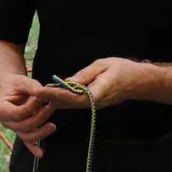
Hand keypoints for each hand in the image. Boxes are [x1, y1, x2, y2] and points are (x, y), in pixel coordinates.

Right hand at [0, 74, 55, 157]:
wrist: (11, 88)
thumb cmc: (16, 84)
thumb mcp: (22, 81)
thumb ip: (31, 87)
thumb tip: (41, 93)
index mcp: (1, 109)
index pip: (17, 114)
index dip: (31, 107)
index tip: (42, 97)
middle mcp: (6, 122)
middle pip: (23, 126)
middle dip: (39, 118)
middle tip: (51, 106)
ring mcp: (14, 128)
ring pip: (26, 137)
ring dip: (40, 133)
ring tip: (53, 125)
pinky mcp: (21, 131)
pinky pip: (27, 142)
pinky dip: (33, 148)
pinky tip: (41, 154)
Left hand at [39, 58, 156, 109]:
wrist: (140, 82)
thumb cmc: (124, 70)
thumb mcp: (103, 66)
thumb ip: (85, 75)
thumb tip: (68, 82)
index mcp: (97, 93)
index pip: (71, 96)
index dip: (54, 94)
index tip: (41, 90)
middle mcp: (94, 103)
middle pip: (68, 104)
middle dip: (49, 99)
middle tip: (31, 94)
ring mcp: (94, 106)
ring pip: (70, 105)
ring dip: (54, 101)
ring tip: (37, 96)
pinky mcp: (94, 104)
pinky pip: (76, 104)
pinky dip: (63, 101)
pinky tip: (52, 97)